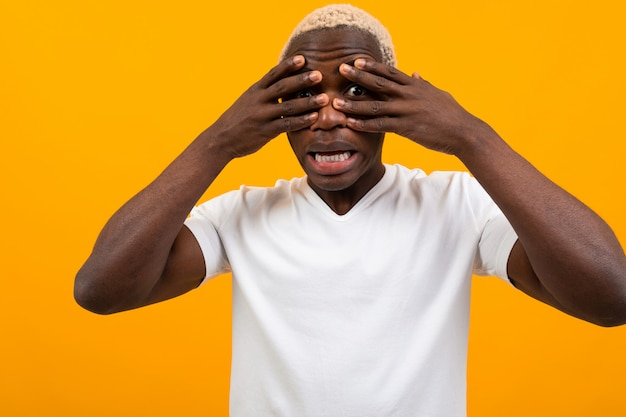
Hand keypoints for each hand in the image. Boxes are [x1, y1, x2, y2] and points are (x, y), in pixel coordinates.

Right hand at [206, 55, 326, 158]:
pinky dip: (301, 121)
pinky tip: (314, 118)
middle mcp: (258, 100)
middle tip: (319, 74)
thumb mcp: (248, 101)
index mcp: (255, 91)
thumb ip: (264, 93)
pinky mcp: (265, 131)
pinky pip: (286, 124)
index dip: (288, 66)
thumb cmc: (238, 120)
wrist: (220, 139)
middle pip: (282, 87)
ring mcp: (262, 115)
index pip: (273, 74)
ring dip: (307, 102)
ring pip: (288, 106)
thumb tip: (282, 84)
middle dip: (301, 80)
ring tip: (324, 98)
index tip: (303, 58)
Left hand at [335, 59, 488, 154]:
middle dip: (358, 76)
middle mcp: (409, 95)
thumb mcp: (438, 94)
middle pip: (378, 82)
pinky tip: (350, 123)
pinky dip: (363, 124)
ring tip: (336, 102)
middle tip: (340, 70)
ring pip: (374, 105)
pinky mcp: (405, 127)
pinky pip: (379, 125)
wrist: (464, 132)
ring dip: (353, 103)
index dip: (372, 66)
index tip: (357, 61)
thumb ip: (424, 84)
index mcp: (415, 86)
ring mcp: (406, 110)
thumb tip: (416, 73)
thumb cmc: (452, 114)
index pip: (390, 72)